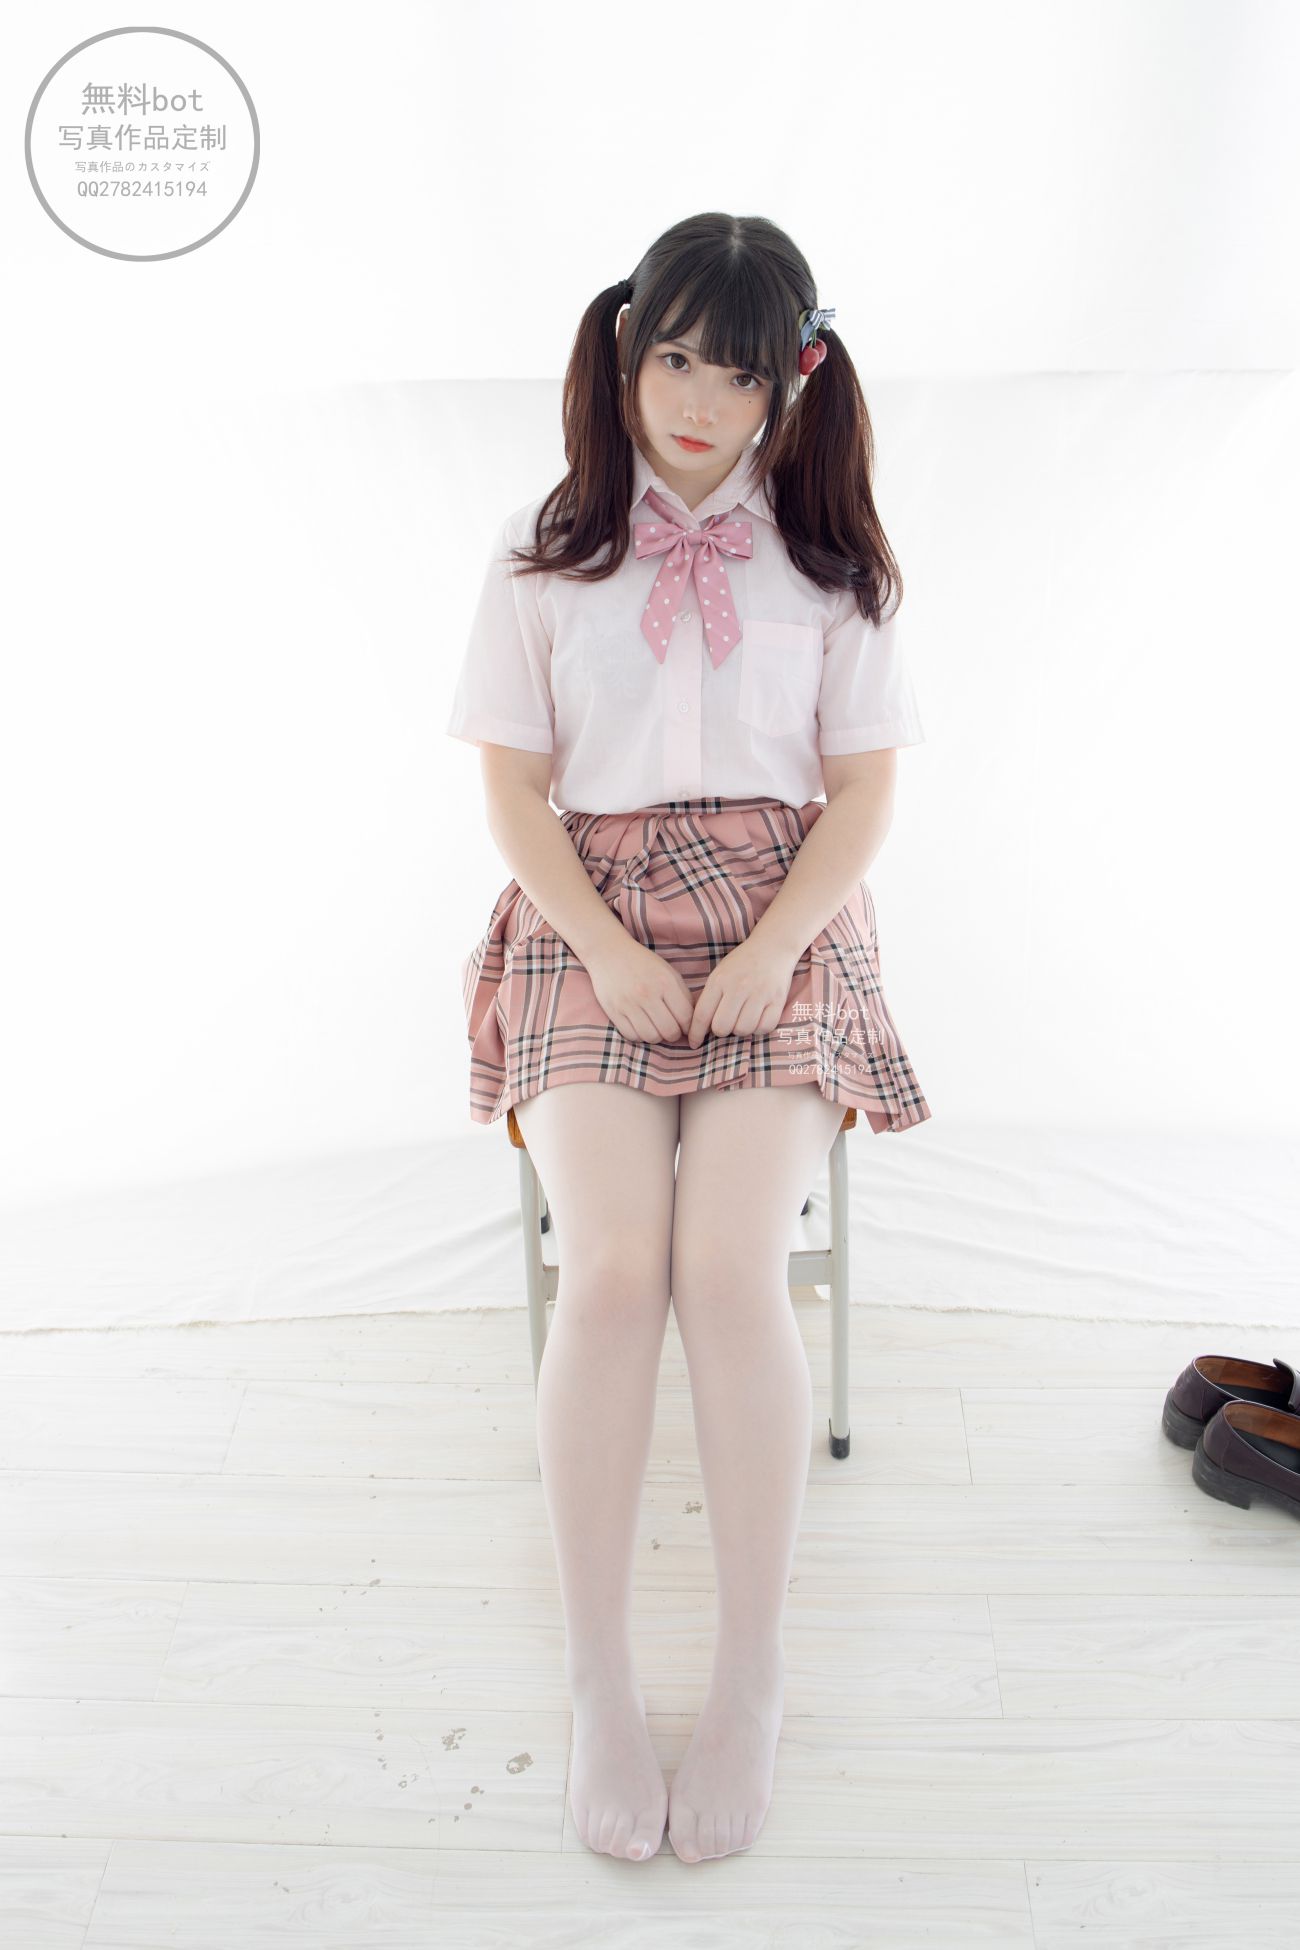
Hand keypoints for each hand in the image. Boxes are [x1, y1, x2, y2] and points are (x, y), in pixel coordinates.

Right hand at [585, 934, 694, 1044]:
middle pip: (669, 1031)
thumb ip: (682, 996)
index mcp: (666, 982)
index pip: (685, 1017)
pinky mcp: (613, 1011)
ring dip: (656, 1037)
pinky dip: (639, 1036)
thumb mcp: (668, 972)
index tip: (685, 1028)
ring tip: (656, 1028)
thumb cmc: (643, 963)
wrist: (609, 952)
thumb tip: (692, 1023)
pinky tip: (641, 1026)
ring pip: (651, 1037)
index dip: (689, 1027)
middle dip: (674, 1035)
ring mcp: (629, 1003)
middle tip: (671, 1030)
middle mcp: (647, 993)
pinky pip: (632, 1036)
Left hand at [686, 935, 798, 1049]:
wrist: (773, 947)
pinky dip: (759, 1028)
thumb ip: (710, 997)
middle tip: (726, 1022)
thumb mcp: (719, 974)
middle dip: (721, 1030)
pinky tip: (757, 1018)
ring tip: (743, 1017)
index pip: (702, 1014)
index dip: (695, 1033)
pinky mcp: (777, 1000)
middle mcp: (738, 987)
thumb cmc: (742, 963)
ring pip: (742, 1030)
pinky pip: (764, 1028)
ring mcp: (759, 994)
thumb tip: (699, 1027)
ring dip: (741, 1029)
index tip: (694, 1043)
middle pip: (721, 1027)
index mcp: (719, 980)